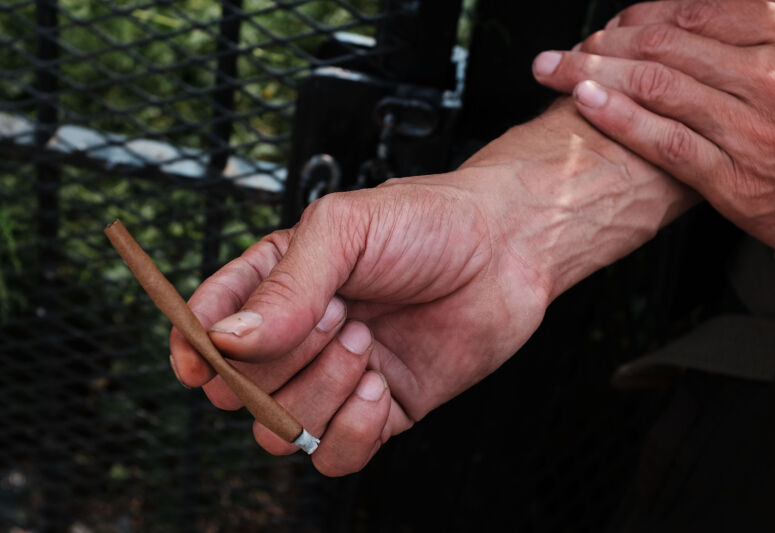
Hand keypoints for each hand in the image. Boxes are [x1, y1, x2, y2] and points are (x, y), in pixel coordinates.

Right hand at [169, 102, 693, 475]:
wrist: (507, 248)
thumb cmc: (426, 223)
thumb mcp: (345, 230)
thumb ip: (285, 286)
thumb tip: (226, 341)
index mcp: (277, 284)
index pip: (207, 327)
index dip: (195, 349)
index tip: (202, 359)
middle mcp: (299, 336)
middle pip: (238, 388)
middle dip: (283, 360)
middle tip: (338, 315)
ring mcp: (336, 378)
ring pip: (280, 430)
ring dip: (320, 392)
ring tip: (367, 342)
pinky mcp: (378, 412)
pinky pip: (332, 455)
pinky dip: (352, 432)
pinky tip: (381, 387)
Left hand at [532, 0, 774, 254]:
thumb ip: (751, 37)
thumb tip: (691, 18)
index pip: (695, 12)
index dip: (641, 14)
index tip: (614, 23)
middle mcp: (770, 78)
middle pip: (662, 46)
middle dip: (603, 43)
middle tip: (572, 49)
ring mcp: (750, 128)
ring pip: (655, 86)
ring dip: (593, 73)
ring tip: (558, 71)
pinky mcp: (731, 177)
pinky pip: (664, 140)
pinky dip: (618, 117)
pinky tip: (585, 104)